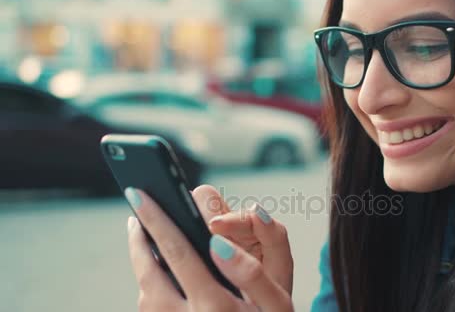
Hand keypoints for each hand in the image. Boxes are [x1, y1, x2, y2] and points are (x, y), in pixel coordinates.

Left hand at [125, 185, 293, 311]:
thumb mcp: (277, 305)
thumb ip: (253, 273)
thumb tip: (217, 244)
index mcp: (214, 308)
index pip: (178, 253)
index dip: (158, 222)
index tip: (141, 197)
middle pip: (150, 272)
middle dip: (140, 233)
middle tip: (133, 204)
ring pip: (146, 294)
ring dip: (141, 260)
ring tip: (141, 233)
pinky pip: (151, 311)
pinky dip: (150, 285)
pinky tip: (158, 271)